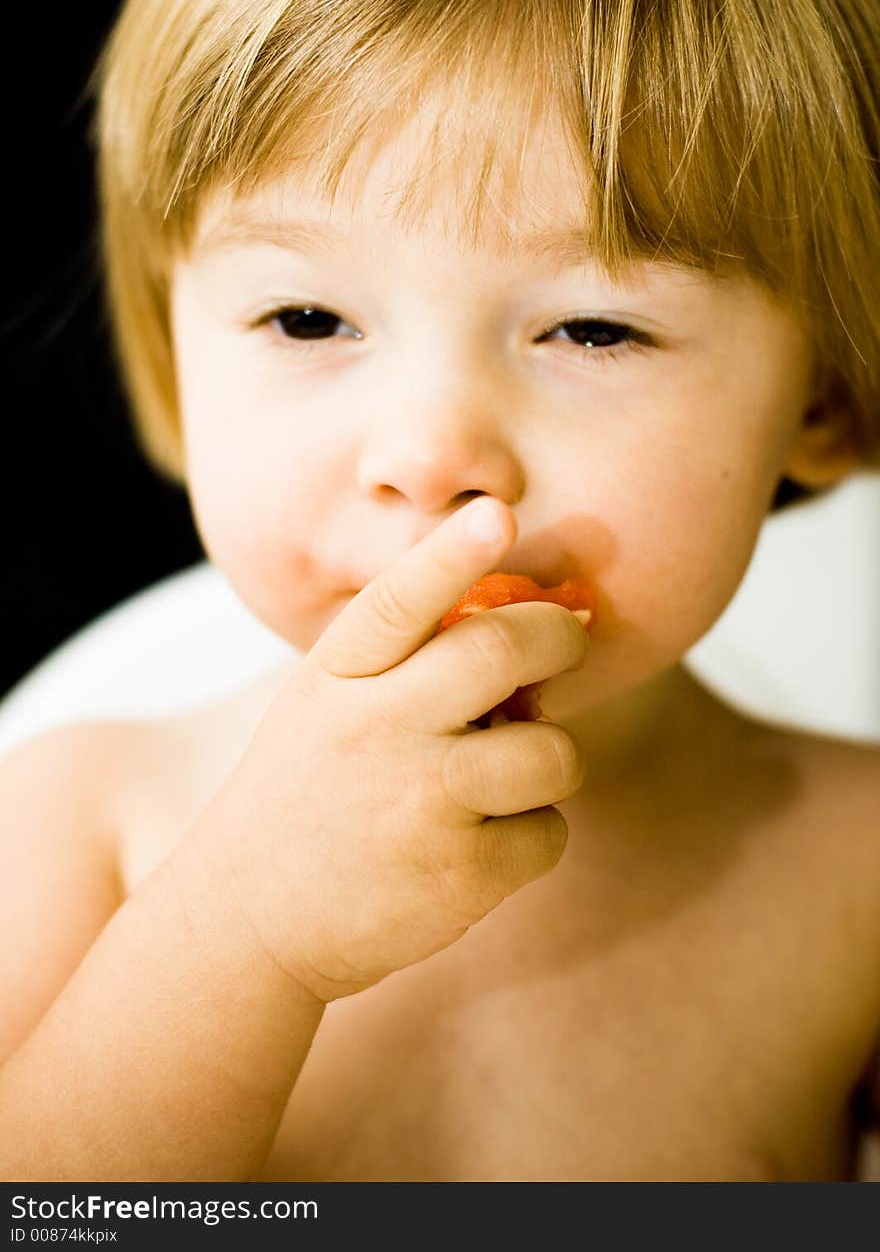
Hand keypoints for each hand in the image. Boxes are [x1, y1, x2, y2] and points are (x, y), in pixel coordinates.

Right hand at [184, 498, 589, 1003]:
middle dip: (559, 638)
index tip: (494, 516)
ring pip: (553, 754)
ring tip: (502, 777)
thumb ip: (406, 659)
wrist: (249, 921)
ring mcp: (420, 803)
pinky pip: (549, 833)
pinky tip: (479, 847)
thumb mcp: (324, 703)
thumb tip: (535, 627)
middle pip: (502, 654)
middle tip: (569, 639)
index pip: (400, 601)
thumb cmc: (308, 791)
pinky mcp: (459, 875)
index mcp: (338, 677)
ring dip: (550, 760)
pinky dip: (532, 836)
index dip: (452, 555)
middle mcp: (377, 730)